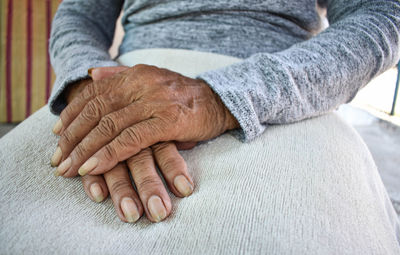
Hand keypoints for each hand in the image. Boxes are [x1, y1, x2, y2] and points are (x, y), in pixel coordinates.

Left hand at [52, 66, 195, 222]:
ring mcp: (153, 102)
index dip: (71, 114)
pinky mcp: (167, 121)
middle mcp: (140, 85)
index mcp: (133, 75)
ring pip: (110, 126)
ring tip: (69, 169)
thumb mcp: (151, 78)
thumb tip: (92, 74)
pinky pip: (132, 139)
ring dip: (85, 149)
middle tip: (58, 160)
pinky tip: (94, 167)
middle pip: (96, 111)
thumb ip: (121, 75)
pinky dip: (110, 153)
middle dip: (72, 137)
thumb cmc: (183, 95)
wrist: (219, 100)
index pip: (93, 94)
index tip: (56, 134)